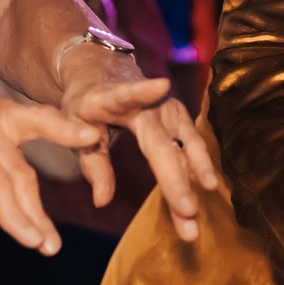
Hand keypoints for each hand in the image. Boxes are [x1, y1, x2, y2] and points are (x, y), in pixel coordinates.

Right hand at [0, 86, 101, 253]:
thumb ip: (5, 159)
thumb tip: (29, 199)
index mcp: (3, 114)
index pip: (43, 120)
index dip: (68, 128)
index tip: (94, 138)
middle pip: (20, 171)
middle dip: (37, 211)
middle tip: (50, 244)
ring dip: (15, 214)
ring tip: (32, 241)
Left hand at [58, 65, 218, 242]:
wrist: (106, 73)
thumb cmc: (87, 106)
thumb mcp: (76, 129)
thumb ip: (92, 164)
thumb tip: (102, 201)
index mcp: (114, 99)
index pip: (129, 95)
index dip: (144, 90)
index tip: (161, 85)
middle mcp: (150, 104)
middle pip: (164, 145)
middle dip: (177, 179)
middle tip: (187, 211)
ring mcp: (171, 110)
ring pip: (187, 146)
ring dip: (197, 176)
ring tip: (203, 204)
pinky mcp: (182, 118)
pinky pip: (192, 147)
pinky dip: (198, 169)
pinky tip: (207, 190)